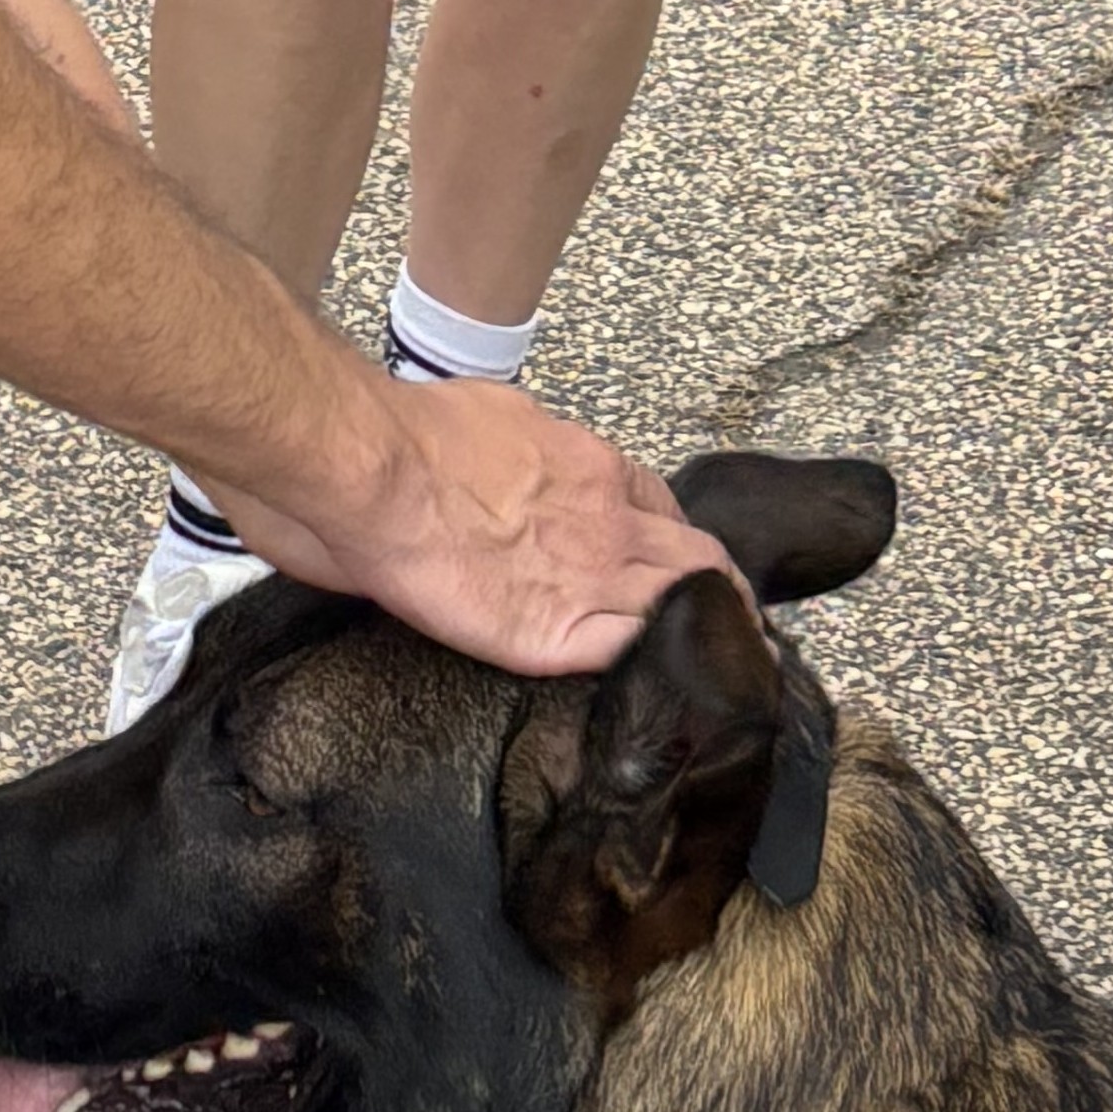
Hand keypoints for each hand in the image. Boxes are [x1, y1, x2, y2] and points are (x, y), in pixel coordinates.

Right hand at [227, 367, 727, 675]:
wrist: (382, 473)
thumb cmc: (419, 434)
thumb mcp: (501, 419)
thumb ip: (530, 452)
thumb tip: (518, 466)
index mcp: (594, 468)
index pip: (664, 509)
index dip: (680, 540)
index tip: (681, 563)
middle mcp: (609, 521)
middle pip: (696, 560)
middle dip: (719, 592)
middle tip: (730, 627)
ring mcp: (591, 578)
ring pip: (683, 607)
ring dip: (710, 636)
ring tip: (725, 671)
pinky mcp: (556, 634)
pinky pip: (630, 653)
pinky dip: (658, 669)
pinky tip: (674, 692)